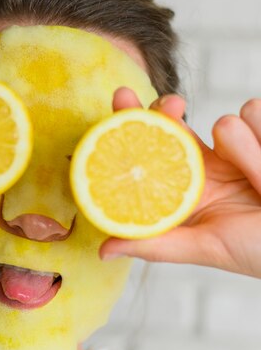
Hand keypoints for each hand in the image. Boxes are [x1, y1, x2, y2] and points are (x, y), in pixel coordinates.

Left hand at [100, 88, 260, 278]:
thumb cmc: (258, 251)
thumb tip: (104, 251)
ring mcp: (242, 144)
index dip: (132, 120)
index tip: (121, 98)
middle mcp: (209, 160)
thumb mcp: (207, 247)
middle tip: (171, 107)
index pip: (149, 146)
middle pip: (175, 118)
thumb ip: (158, 244)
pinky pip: (259, 111)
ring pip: (230, 117)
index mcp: (185, 185)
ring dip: (249, 153)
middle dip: (168, 109)